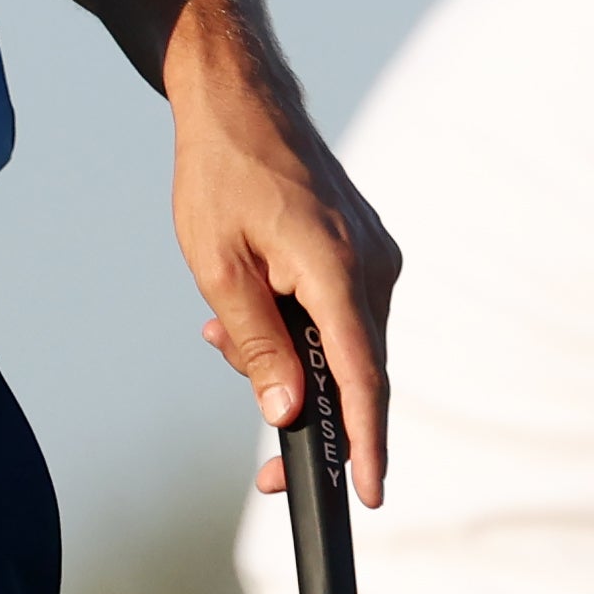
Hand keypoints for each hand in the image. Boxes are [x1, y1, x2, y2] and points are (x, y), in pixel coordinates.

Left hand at [167, 2, 399, 506]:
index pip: (362, 378)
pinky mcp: (364, 252)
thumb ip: (256, 341)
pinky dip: (298, 330)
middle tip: (265, 470)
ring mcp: (375, 259)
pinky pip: (339, 314)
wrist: (239, 100)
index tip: (367, 493)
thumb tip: (286, 413)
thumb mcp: (217, 264)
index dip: (365, 441)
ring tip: (220, 338)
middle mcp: (374, 269)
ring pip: (342, 346)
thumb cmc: (219, 175)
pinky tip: (245, 314)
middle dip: (308, 416)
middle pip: (353, 372)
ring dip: (289, 361)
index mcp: (337, 271)